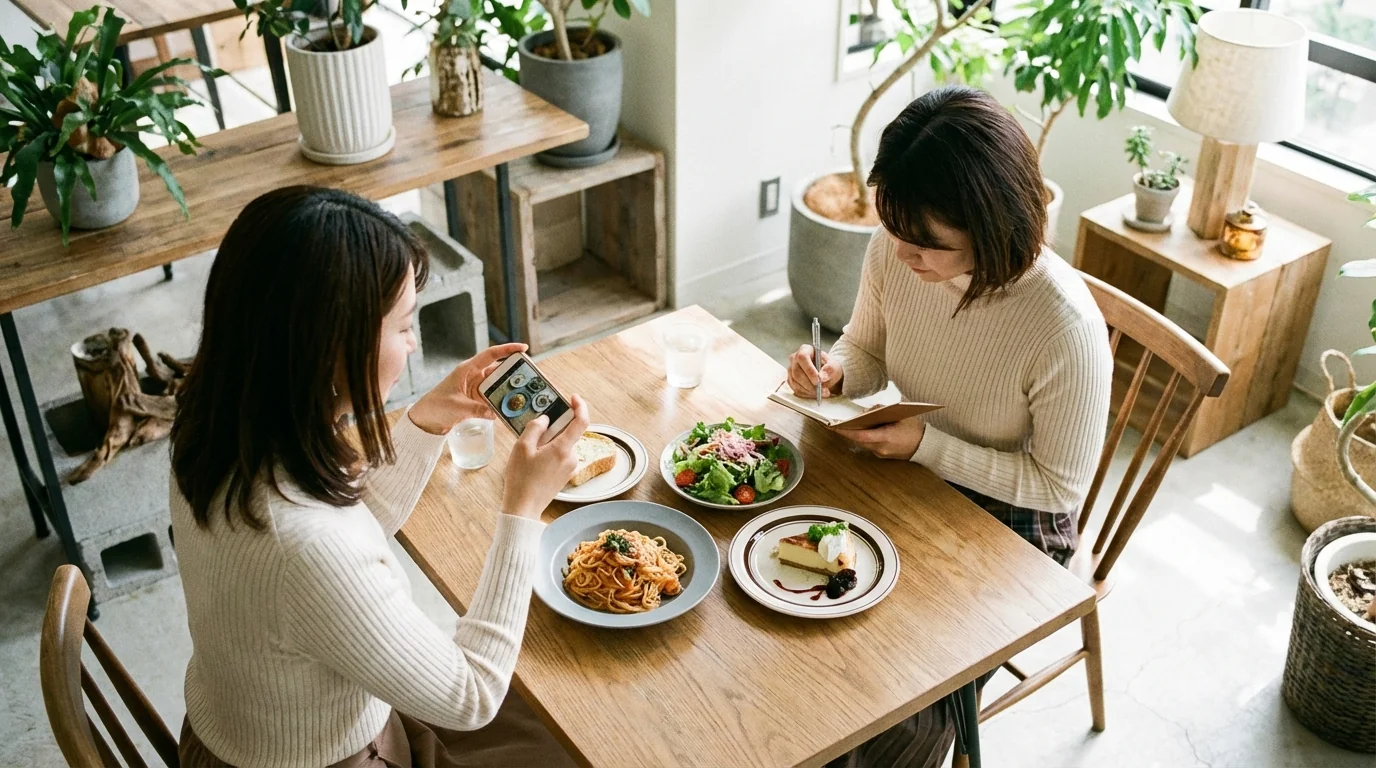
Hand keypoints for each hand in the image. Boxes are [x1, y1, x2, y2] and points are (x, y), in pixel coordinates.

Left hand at [409, 343, 526, 434]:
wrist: (425, 420)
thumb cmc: (436, 407)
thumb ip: (478, 409)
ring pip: (497, 385)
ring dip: (508, 389)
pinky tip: (510, 407)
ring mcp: (475, 388)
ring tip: (523, 393)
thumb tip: (495, 413)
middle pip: (498, 370)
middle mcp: (473, 376)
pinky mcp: (476, 399)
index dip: (507, 349)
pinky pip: (492, 397)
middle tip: (530, 376)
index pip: (491, 354)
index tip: (523, 348)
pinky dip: (500, 401)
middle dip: (513, 372)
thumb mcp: (459, 407)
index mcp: (467, 369)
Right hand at [502, 394, 591, 519]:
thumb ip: (535, 428)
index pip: (581, 422)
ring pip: (563, 445)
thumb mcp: (522, 448)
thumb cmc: (521, 479)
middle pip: (569, 433)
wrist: (524, 508)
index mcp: (563, 449)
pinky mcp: (565, 475)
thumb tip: (546, 419)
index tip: (574, 398)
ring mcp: (570, 468)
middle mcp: (571, 458)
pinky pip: (561, 456)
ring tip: (530, 451)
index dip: (580, 406)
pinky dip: (550, 452)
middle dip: (554, 427)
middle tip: (536, 430)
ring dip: (550, 442)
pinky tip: (534, 461)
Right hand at [788, 344, 843, 397]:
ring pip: (795, 382)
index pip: (802, 358)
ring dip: (809, 390)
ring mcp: (791, 370)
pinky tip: (815, 394)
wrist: (826, 374)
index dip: (809, 370)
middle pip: (797, 372)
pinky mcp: (790, 380)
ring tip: (821, 393)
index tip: (818, 381)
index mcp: (805, 350)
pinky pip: (795, 389)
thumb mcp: (834, 366)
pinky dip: (806, 394)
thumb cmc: (829, 367)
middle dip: (810, 384)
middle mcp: (794, 358)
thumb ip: (830, 370)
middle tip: (822, 391)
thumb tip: (822, 377)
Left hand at [833, 417, 925, 459]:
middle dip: (845, 432)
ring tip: (842, 425)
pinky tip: (858, 430)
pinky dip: (862, 437)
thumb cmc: (914, 428)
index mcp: (886, 437)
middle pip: (857, 440)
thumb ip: (881, 411)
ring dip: (852, 435)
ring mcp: (881, 453)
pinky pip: (868, 445)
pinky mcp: (882, 455)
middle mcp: (881, 448)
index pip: (860, 435)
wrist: (925, 446)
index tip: (833, 425)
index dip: (845, 431)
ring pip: (861, 443)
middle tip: (832, 423)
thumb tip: (866, 412)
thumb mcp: (899, 415)